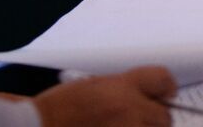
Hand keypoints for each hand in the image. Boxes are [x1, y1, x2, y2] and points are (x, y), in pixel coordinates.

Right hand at [32, 66, 175, 125]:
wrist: (37, 126)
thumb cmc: (60, 106)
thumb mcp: (95, 86)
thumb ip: (124, 90)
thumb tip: (147, 99)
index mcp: (122, 87)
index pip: (163, 81)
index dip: (166, 88)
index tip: (165, 95)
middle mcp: (129, 109)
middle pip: (165, 117)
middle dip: (157, 120)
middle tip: (142, 121)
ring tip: (123, 126)